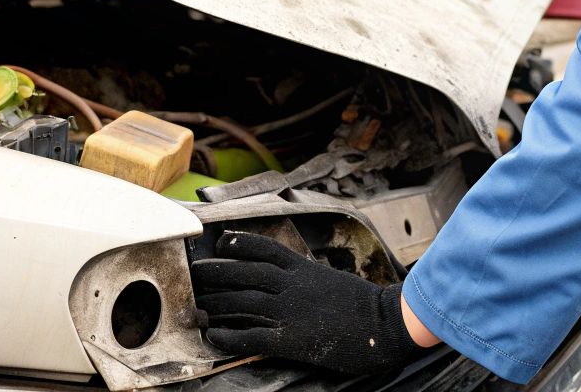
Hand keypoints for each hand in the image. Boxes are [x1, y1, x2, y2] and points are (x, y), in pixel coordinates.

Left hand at [190, 230, 424, 374]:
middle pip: (243, 273)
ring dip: (215, 304)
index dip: (239, 243)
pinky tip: (214, 335)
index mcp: (303, 268)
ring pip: (241, 303)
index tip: (221, 241)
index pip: (263, 248)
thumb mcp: (332, 278)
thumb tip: (291, 275)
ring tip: (197, 305)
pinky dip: (228, 335)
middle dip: (216, 272)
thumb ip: (308, 276)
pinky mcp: (290, 339)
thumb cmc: (364, 303)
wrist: (384, 324)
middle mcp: (291, 286)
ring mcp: (289, 311)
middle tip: (195, 273)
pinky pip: (250, 335)